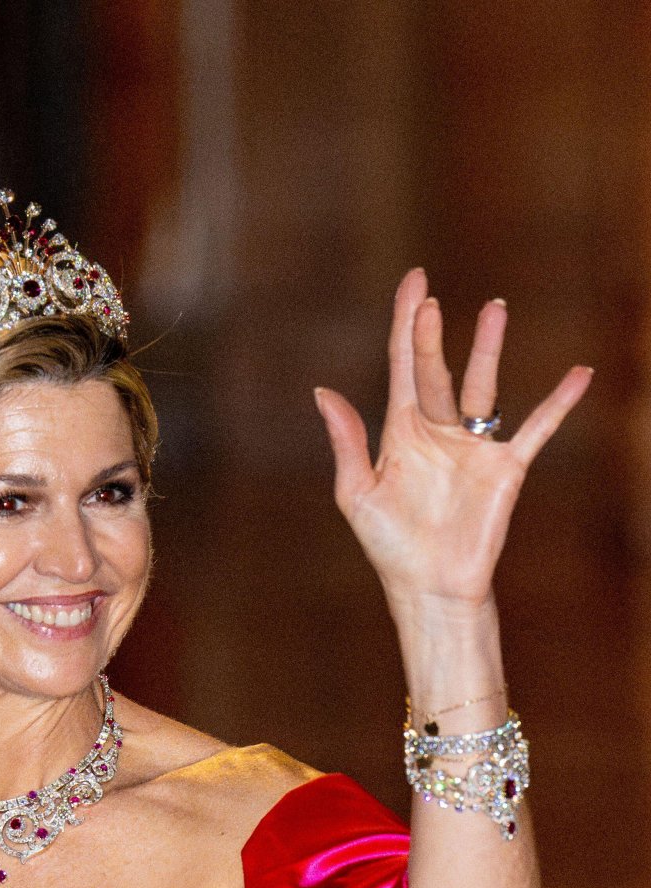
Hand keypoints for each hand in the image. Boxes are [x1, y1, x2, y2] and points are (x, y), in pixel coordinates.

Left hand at [314, 268, 592, 613]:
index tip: (414, 283)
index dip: (406, 325)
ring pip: (483, 386)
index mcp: (400, 433)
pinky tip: (579, 374)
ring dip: (488, 350)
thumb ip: (347, 442)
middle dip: (432, 335)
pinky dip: (558, 403)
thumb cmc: (390, 547)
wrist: (429, 589)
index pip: (403, 366)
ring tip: (494, 309)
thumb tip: (323, 392)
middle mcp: (438, 432)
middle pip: (436, 370)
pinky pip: (537, 428)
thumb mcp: (357, 494)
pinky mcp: (505, 468)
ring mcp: (473, 447)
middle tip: (431, 301)